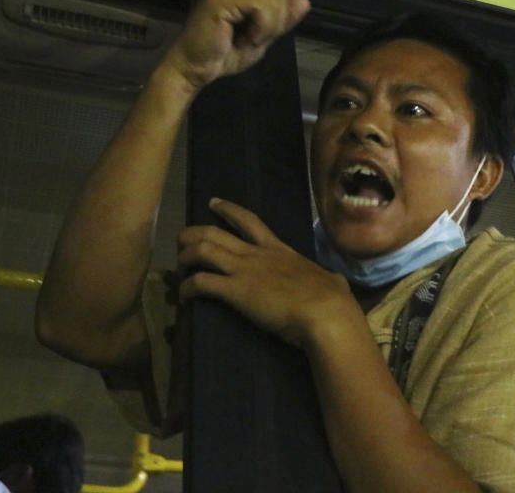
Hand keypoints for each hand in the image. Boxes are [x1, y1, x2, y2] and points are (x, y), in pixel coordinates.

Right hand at [162, 0, 331, 91]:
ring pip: (275, 0)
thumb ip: (282, 20)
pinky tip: (242, 36)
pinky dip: (260, 28)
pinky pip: (262, 8)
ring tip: (243, 38)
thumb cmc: (224, 55)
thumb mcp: (263, 39)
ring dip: (267, 27)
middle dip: (275, 22)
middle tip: (250, 39)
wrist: (196, 68)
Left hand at [177, 198, 356, 347]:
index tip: (212, 202)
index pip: (249, 220)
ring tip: (178, 267)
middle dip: (192, 234)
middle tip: (182, 241)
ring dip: (185, 257)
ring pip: (202, 250)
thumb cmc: (331, 298)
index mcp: (277, 249)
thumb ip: (328, 279)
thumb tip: (337, 283)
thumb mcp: (331, 281)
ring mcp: (244, 270)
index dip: (228, 209)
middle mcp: (256, 254)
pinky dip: (187, 287)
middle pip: (214, 232)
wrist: (324, 311)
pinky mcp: (235, 290)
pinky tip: (183, 296)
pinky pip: (201, 283)